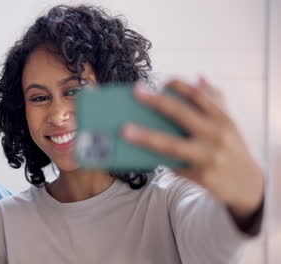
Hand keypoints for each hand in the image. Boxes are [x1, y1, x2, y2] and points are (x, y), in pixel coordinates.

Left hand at [122, 78, 263, 221]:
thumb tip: (199, 77)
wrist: (248, 185)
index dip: (179, 85)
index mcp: (222, 118)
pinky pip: (171, 165)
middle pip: (182, 114)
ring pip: (171, 145)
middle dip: (157, 101)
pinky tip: (137, 154)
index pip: (198, 95)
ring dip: (146, 136)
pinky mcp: (199, 176)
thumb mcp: (228, 123)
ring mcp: (207, 156)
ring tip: (125, 130)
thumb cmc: (231, 148)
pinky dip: (155, 159)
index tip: (161, 81)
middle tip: (136, 92)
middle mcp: (215, 135)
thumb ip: (214, 100)